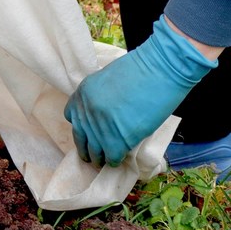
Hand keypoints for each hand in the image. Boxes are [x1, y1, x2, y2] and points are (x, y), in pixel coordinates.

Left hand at [64, 16, 218, 166]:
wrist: (159, 71)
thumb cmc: (140, 69)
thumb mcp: (107, 78)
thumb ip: (98, 96)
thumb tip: (102, 113)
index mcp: (82, 94)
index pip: (71, 116)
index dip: (81, 125)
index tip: (89, 131)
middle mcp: (86, 112)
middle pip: (80, 139)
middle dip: (87, 148)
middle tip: (93, 154)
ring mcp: (99, 128)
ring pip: (95, 152)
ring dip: (100, 157)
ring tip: (105, 160)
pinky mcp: (116, 142)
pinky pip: (111, 158)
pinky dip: (115, 160)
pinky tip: (120, 158)